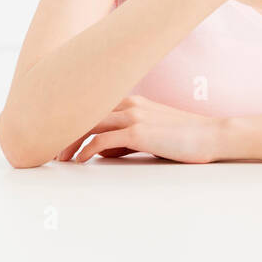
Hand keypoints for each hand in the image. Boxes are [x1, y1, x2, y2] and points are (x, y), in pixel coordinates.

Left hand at [56, 95, 226, 163]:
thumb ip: (125, 138)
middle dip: (63, 130)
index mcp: (133, 101)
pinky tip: (78, 160)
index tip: (58, 135)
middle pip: (85, 113)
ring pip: (88, 124)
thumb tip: (101, 151)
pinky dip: (84, 150)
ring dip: (68, 141)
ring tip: (58, 157)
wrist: (212, 134)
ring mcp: (134, 116)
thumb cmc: (185, 136)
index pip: (93, 107)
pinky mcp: (138, 132)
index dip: (72, 121)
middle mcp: (130, 104)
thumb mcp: (151, 133)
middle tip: (49, 148)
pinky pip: (100, 140)